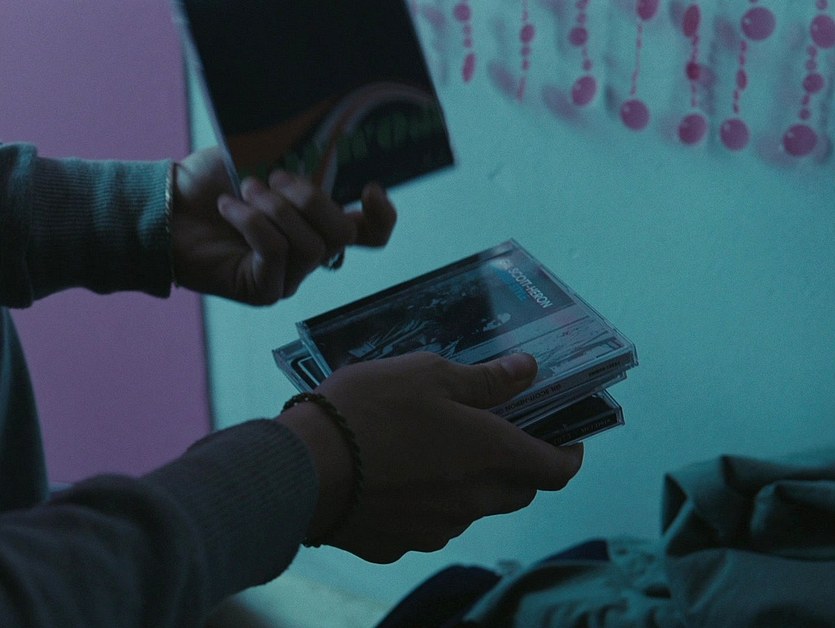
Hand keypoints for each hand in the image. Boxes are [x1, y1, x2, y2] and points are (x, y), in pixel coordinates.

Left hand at [170, 147, 396, 304]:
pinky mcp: (264, 290)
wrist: (165, 206)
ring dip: (276, 210)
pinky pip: (276, 254)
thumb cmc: (211, 183)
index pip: (370, 233)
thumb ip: (295, 158)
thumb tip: (323, 144)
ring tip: (246, 191)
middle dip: (312, 201)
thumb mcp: (258, 158)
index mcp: (317, 223)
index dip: (381, 217)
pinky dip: (253, 224)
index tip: (370, 187)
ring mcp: (289, 276)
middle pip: (342, 235)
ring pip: (311, 246)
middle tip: (277, 178)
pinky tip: (229, 208)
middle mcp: (310, 254)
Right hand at [279, 352, 583, 562]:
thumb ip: (486, 379)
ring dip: (471, 483)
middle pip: (518, 490)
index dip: (569, 455)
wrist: (301, 469)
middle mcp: (474, 499)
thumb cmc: (369, 409)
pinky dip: (430, 502)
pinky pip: (431, 523)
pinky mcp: (402, 544)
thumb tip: (528, 371)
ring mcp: (438, 528)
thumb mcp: (429, 375)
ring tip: (433, 451)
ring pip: (474, 507)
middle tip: (495, 435)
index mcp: (491, 454)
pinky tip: (397, 477)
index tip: (568, 438)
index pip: (557, 470)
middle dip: (519, 466)